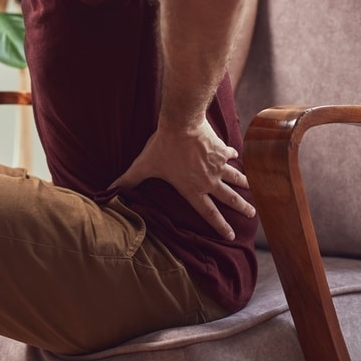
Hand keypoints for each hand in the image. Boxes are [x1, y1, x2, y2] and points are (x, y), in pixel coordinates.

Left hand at [108, 120, 255, 240]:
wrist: (182, 124)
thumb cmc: (162, 147)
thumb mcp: (143, 165)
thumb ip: (128, 180)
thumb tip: (108, 191)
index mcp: (193, 190)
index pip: (209, 213)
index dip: (220, 226)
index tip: (230, 236)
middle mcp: (209, 181)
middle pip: (229, 198)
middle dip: (241, 208)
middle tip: (252, 214)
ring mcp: (218, 165)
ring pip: (235, 178)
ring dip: (244, 183)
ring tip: (252, 188)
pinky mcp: (221, 150)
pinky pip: (230, 154)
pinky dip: (234, 156)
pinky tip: (236, 155)